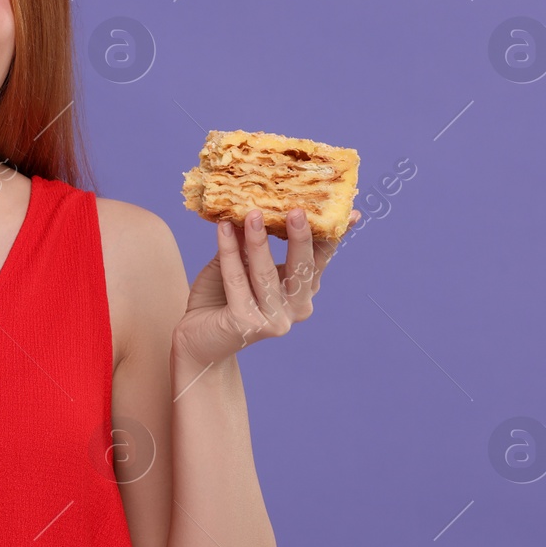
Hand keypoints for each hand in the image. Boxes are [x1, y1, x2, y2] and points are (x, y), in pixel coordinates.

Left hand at [172, 207, 360, 370]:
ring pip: (266, 273)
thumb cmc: (220, 299)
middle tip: (297, 210)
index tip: (349, 213)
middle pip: (302, 268)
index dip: (332, 236)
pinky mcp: (247, 325)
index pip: (319, 260)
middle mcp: (295, 308)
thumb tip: (258, 206)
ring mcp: (274, 320)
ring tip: (252, 213)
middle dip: (300, 237)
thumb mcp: (239, 265)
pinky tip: (224, 229)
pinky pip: (237, 280)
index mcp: (301, 292)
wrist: (196, 340)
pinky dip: (229, 252)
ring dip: (259, 241)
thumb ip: (251, 243)